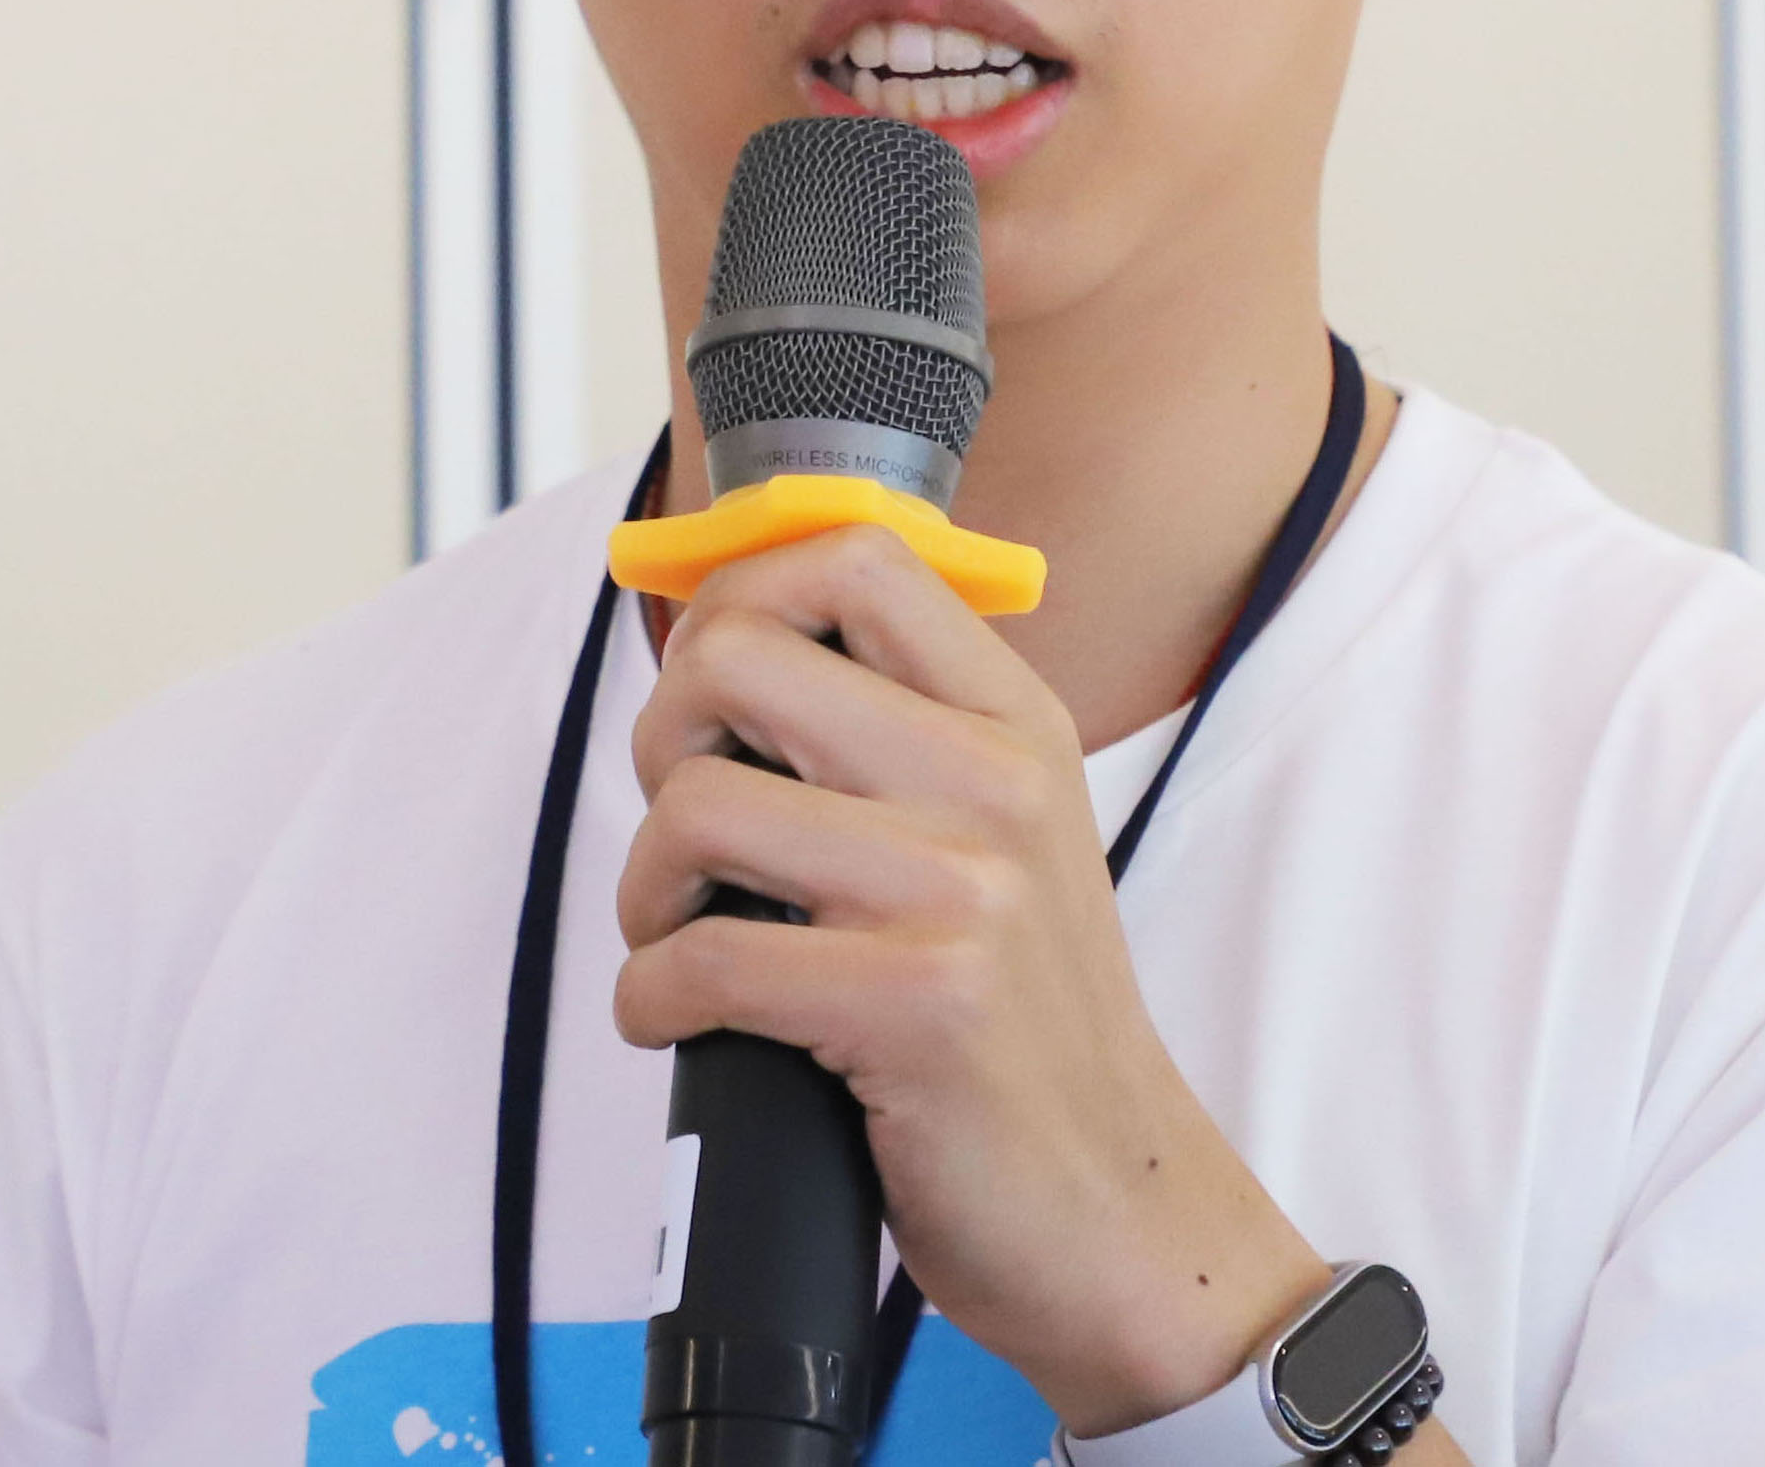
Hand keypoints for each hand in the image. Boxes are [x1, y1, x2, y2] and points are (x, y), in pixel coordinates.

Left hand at [612, 524, 1327, 1435]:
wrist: (1119, 1209)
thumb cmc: (1024, 1027)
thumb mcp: (1007, 841)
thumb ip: (902, 738)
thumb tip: (720, 644)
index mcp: (1018, 723)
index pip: (856, 555)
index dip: (739, 596)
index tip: (709, 687)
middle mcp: (998, 783)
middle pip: (739, 657)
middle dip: (663, 739)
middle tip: (687, 831)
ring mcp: (963, 891)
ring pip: (696, 806)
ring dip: (644, 891)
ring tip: (679, 937)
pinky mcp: (916, 1006)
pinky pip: (700, 962)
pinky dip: (651, 1000)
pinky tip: (681, 1024)